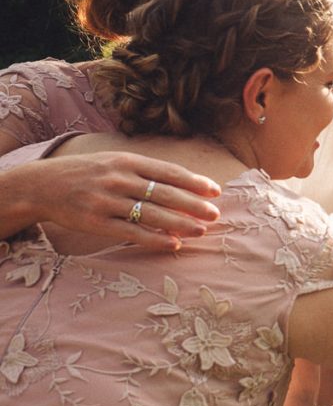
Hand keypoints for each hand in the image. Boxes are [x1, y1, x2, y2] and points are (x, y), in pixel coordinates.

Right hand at [6, 153, 219, 249]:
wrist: (43, 185)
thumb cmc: (89, 173)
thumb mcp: (117, 162)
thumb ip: (146, 171)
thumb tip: (184, 184)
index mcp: (128, 161)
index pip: (169, 172)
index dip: (195, 182)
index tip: (215, 191)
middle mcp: (120, 179)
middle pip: (165, 194)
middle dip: (194, 205)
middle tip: (215, 214)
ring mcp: (108, 201)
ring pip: (152, 214)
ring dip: (180, 224)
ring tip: (200, 231)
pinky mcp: (97, 223)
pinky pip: (132, 233)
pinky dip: (155, 239)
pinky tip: (173, 244)